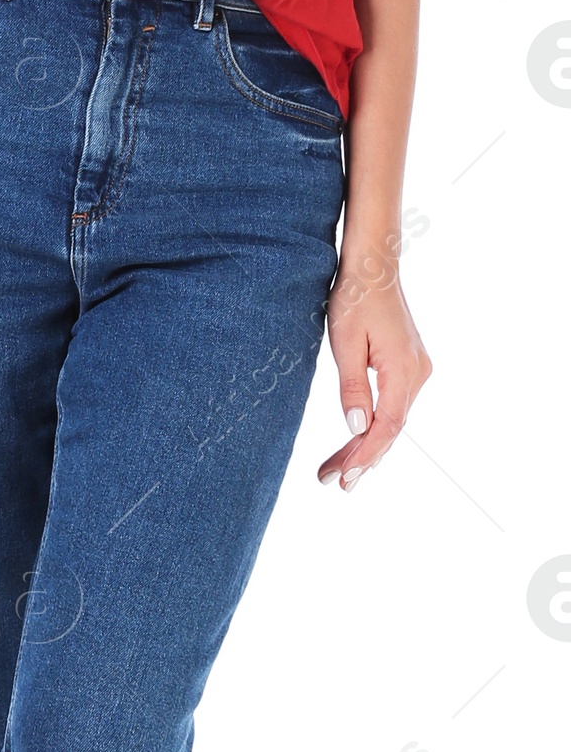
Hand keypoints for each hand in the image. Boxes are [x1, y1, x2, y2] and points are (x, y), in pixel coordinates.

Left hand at [318, 242, 431, 491]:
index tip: (345, 478)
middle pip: (391, 428)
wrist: (374, 268)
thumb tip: (357, 429)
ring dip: (366, 445)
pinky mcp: (409, 367)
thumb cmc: (354, 299)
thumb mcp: (345, 344)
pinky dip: (374, 426)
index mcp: (404, 370)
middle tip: (332, 483)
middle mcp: (418, 374)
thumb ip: (352, 388)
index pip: (387, 426)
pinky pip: (393, 406)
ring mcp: (416, 370)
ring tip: (335, 470)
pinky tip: (355, 443)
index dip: (366, 455)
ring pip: (392, 420)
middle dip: (362, 458)